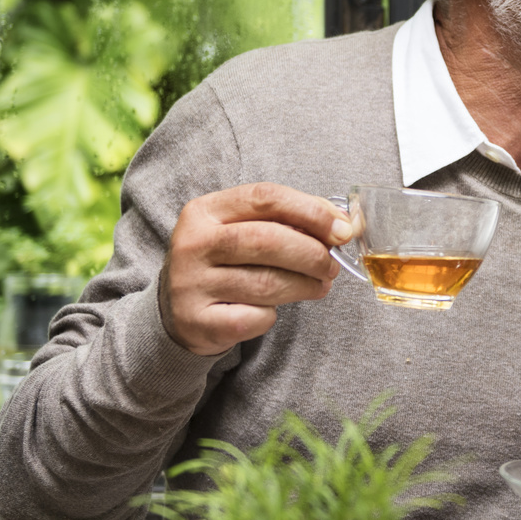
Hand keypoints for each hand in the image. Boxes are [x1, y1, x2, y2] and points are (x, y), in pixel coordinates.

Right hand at [158, 183, 352, 355]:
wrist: (177, 312)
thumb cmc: (224, 264)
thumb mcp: (244, 230)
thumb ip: (288, 220)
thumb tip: (343, 224)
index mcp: (204, 210)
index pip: (265, 197)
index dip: (311, 211)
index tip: (343, 229)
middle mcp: (193, 244)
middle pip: (267, 240)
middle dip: (312, 253)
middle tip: (332, 266)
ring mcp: (191, 284)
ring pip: (266, 282)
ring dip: (304, 286)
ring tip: (318, 285)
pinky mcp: (198, 321)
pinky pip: (255, 317)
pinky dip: (272, 315)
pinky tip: (271, 309)